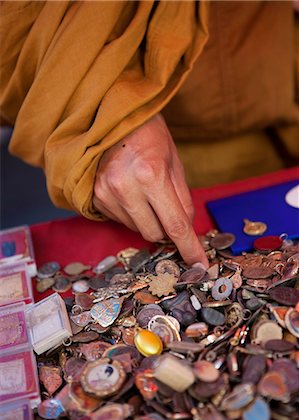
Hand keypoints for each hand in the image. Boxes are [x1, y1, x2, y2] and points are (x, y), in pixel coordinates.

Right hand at [93, 114, 207, 266]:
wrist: (111, 118)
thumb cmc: (149, 135)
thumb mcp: (174, 162)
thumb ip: (182, 199)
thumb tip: (187, 230)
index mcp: (151, 174)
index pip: (175, 225)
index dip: (189, 247)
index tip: (199, 265)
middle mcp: (125, 187)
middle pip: (155, 234)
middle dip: (167, 229)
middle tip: (168, 209)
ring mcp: (107, 193)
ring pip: (137, 230)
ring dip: (148, 221)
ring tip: (145, 193)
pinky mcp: (96, 197)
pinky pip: (121, 221)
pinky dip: (132, 214)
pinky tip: (130, 192)